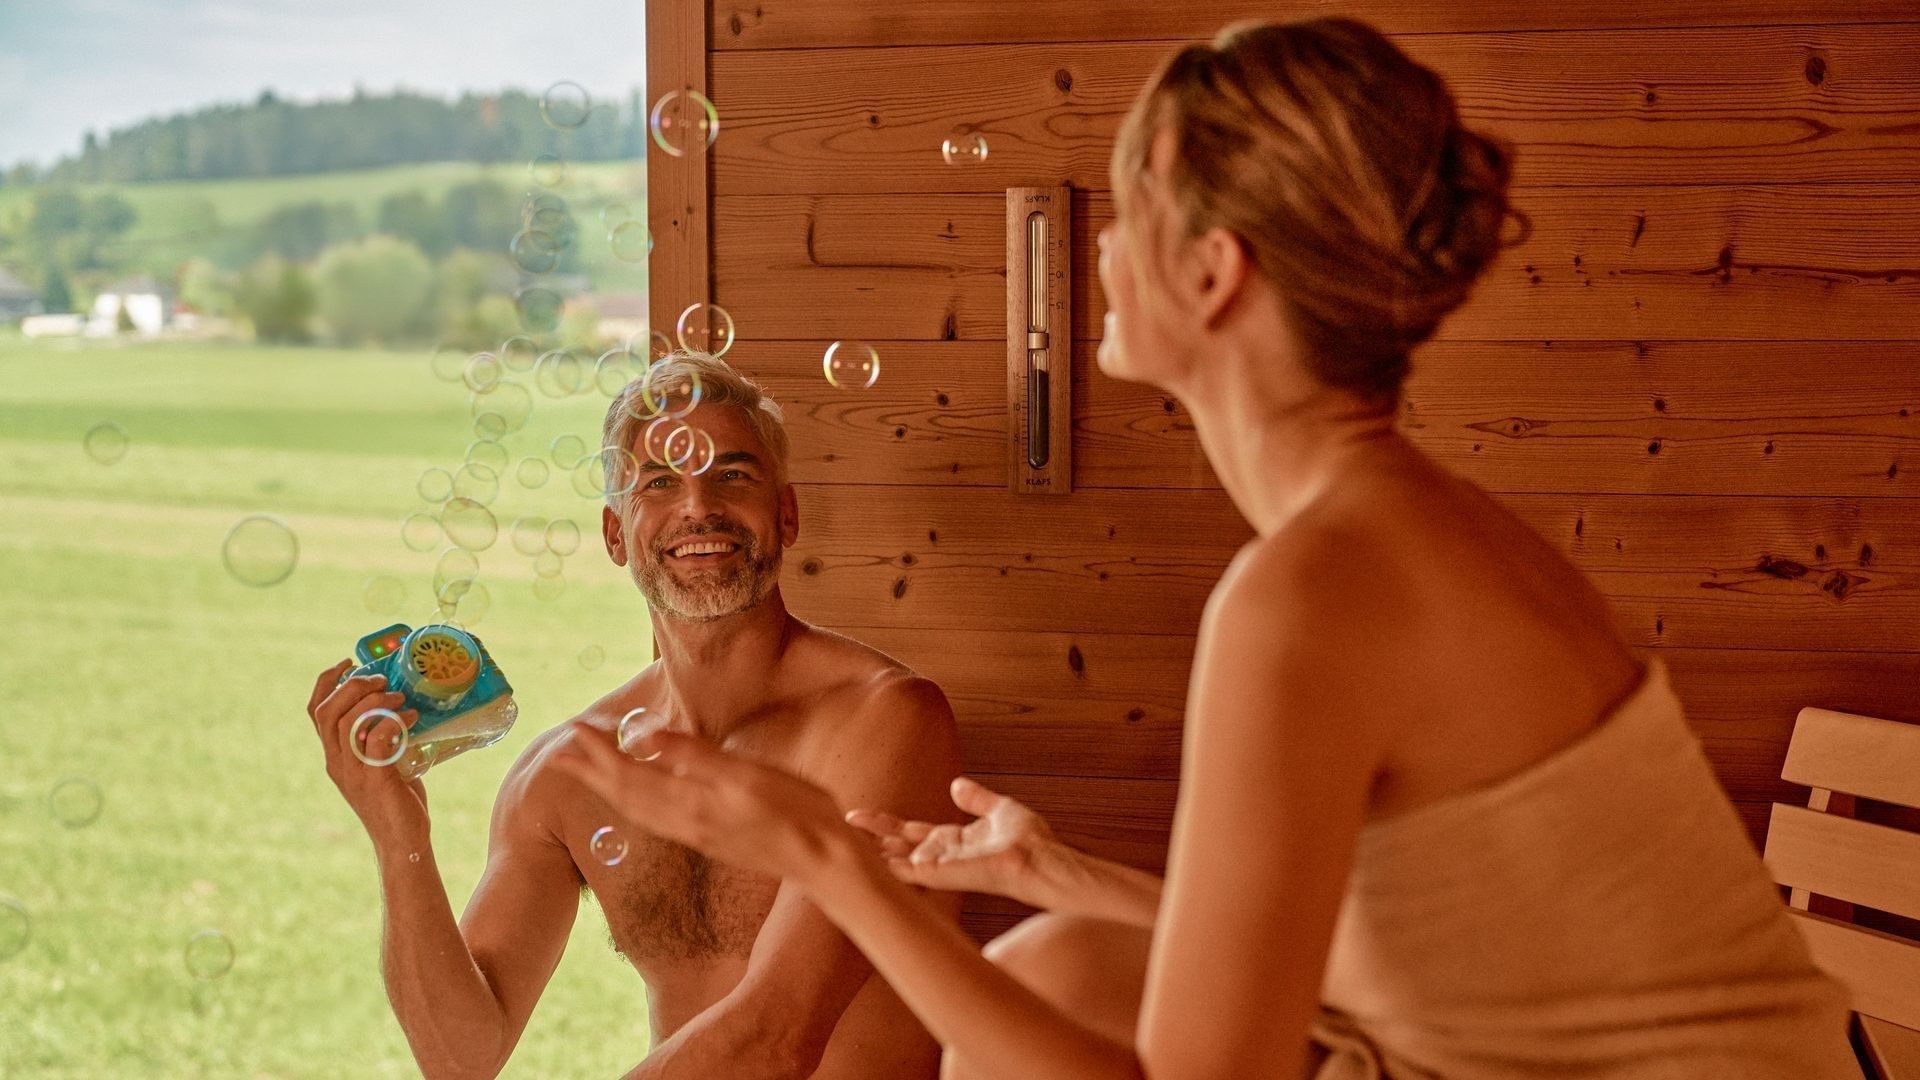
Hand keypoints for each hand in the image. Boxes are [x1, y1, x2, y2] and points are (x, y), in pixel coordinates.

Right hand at [306, 659, 428, 849]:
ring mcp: (353, 772)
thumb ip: (383, 737)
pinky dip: (394, 721)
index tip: (348, 663)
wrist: (403, 841)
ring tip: (401, 697)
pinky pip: (377, 739)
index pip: (315, 711)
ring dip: (376, 701)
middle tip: (382, 679)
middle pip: (327, 711)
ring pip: (349, 722)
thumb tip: (402, 704)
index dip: (326, 682)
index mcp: (334, 756)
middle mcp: (337, 762)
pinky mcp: (375, 779)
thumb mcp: (383, 762)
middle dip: (353, 686)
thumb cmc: (397, 800)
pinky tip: (412, 719)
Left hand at [549, 724, 862, 885]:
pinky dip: (637, 798)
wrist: (822, 859)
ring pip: (638, 808)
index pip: (628, 777)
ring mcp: (697, 833)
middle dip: (592, 771)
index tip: (572, 732)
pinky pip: (657, 816)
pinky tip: (642, 793)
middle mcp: (685, 822)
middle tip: (561, 749)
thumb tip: (641, 735)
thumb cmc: (793, 812)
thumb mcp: (744, 775)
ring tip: (591, 768)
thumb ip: (692, 756)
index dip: (597, 755)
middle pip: (624, 795)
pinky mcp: (710, 837)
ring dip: (610, 785)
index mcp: (688, 804)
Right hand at [845, 777, 1067, 906]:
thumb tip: (957, 783)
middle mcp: (942, 855)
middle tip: (835, 825)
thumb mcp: (999, 810)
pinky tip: (870, 860)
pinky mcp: (950, 874)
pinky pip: (914, 872)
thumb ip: (976, 799)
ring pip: (897, 861)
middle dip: (868, 837)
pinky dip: (892, 868)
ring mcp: (944, 867)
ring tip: (842, 843)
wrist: (1045, 860)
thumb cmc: (1031, 842)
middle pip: (895, 845)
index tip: (856, 813)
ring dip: (872, 854)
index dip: (882, 823)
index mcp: (951, 840)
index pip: (908, 830)